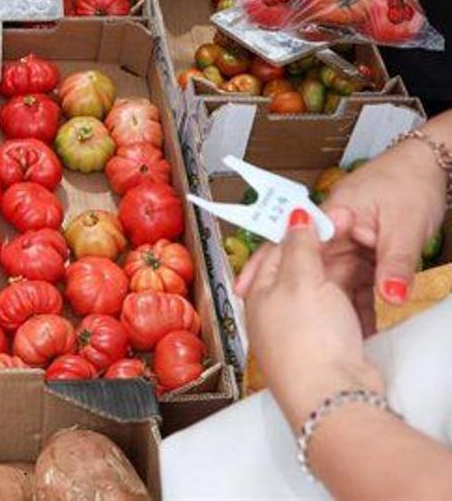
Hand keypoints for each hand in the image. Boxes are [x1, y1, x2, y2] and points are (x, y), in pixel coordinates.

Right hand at [237, 138, 444, 329]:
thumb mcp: (404, 226)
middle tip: (286, 324)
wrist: (431, 168)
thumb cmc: (411, 182)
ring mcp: (350, 243)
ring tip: (327, 337)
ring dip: (331, 306)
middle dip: (297, 295)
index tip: (252, 289)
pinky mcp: (365, 254)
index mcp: (334, 214)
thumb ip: (395, 263)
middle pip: (309, 266)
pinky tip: (359, 326)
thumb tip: (390, 297)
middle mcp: (336, 230)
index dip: (270, 267)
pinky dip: (356, 304)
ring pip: (333, 279)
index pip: (294, 243)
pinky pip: (355, 284)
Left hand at [242, 213, 383, 428]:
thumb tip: (293, 218)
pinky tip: (356, 305)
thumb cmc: (308, 341)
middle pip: (296, 273)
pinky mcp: (322, 350)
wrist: (331, 395)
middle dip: (320, 257)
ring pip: (318, 296)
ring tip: (356, 269)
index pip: (273, 251)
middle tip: (346, 241)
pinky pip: (334, 320)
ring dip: (336, 283)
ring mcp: (297, 333)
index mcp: (258, 293)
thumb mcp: (301, 280)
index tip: (321, 221)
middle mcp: (272, 314)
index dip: (297, 233)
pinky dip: (346, 309)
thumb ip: (298, 247)